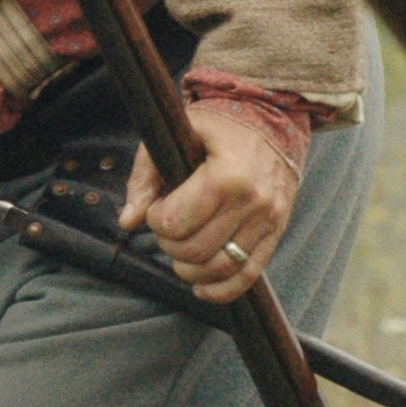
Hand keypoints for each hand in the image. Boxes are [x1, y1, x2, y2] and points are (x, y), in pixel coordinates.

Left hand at [120, 107, 298, 300]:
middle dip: (170, 244)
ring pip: (220, 268)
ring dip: (190, 270)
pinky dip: (222, 290)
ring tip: (180, 253)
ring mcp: (269, 220)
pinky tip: (201, 286)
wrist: (273, 117)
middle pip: (196, 250)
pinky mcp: (277, 232)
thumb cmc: (218, 124)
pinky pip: (249, 275)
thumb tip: (128, 221)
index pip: (176, 222)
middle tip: (168, 227)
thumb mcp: (176, 135)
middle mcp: (252, 203)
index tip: (158, 207)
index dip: (156, 220)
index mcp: (226, 176)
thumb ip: (145, 177)